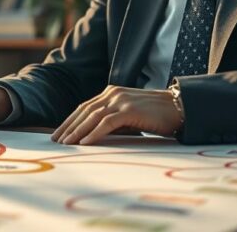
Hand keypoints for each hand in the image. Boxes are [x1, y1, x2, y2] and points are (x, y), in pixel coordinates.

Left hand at [51, 85, 182, 144]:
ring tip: (66, 143)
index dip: (70, 120)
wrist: (179, 108)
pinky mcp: (129, 110)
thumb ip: (113, 120)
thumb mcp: (130, 116)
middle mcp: (113, 93)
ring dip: (77, 131)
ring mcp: (121, 100)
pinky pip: (106, 123)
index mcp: (112, 92)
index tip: (59, 133)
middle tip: (56, 140)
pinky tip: (84, 143)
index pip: (85, 107)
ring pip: (92, 116)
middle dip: (68, 126)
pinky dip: (93, 133)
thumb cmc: (156, 115)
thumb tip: (93, 135)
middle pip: (84, 111)